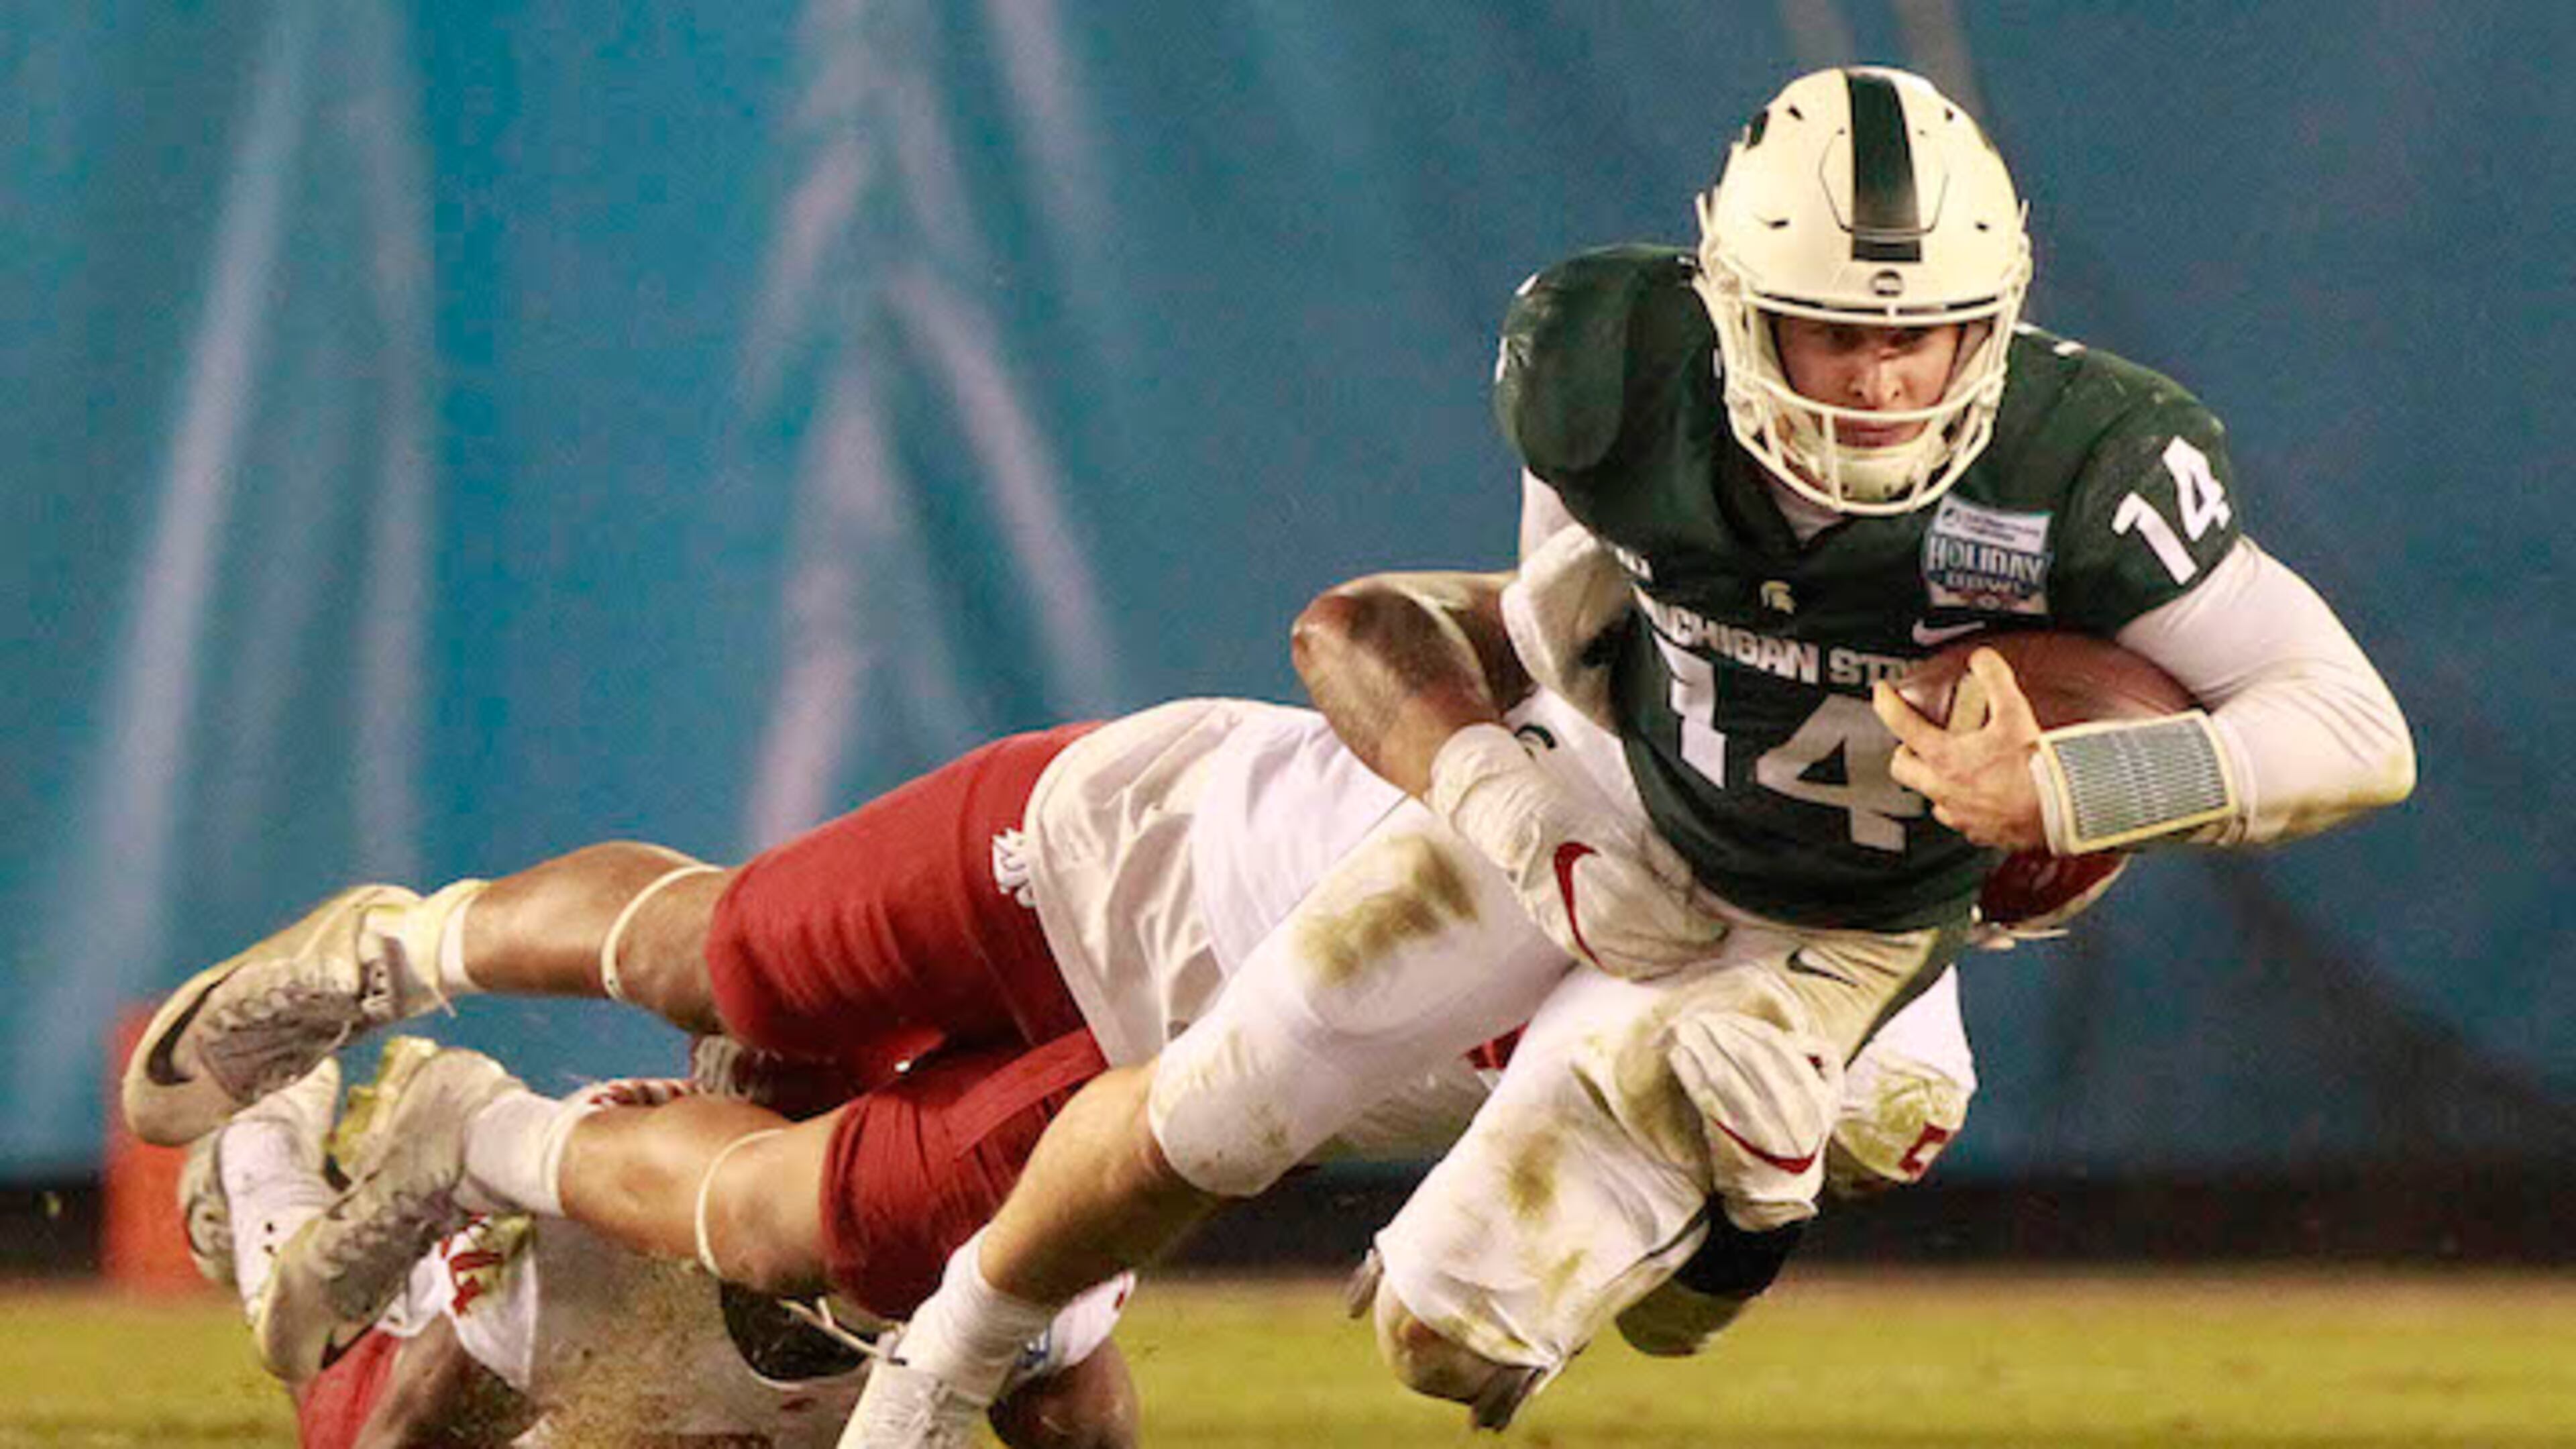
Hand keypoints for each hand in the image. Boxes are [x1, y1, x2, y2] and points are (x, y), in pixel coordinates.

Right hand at [1428, 724, 1725, 978]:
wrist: (1531, 837)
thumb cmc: (1585, 829)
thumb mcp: (1639, 836)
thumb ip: (1673, 869)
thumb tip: (1696, 897)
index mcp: (1630, 893)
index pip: (1684, 927)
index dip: (1707, 931)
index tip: (1720, 929)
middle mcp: (1609, 924)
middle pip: (1668, 950)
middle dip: (1694, 948)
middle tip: (1711, 943)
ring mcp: (1588, 940)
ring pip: (1645, 965)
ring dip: (1671, 961)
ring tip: (1686, 952)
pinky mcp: (1573, 946)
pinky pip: (1617, 968)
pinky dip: (1642, 968)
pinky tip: (1654, 959)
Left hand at [1872, 648, 2047, 850]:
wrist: (2059, 810)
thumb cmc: (2033, 769)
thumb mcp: (2015, 714)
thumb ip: (1995, 681)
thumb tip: (1982, 660)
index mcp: (1944, 757)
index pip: (1900, 724)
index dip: (1886, 703)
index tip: (1882, 694)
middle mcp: (1942, 788)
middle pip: (1901, 768)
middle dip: (1905, 752)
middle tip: (1916, 741)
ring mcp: (1957, 814)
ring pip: (1929, 796)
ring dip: (1935, 781)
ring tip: (1953, 769)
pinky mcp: (1976, 832)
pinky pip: (1958, 819)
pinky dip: (1963, 806)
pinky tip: (1981, 796)